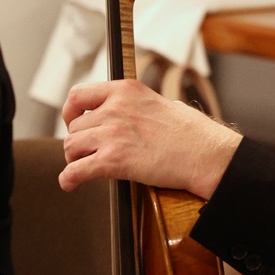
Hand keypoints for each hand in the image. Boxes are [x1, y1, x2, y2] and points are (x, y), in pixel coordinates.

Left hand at [60, 78, 239, 197]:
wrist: (206, 154)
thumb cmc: (194, 134)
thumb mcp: (164, 103)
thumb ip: (141, 107)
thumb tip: (135, 114)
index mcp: (126, 91)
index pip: (79, 95)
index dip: (71, 112)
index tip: (73, 123)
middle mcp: (115, 108)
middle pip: (75, 127)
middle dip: (79, 142)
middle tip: (87, 153)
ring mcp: (112, 134)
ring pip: (71, 147)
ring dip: (75, 159)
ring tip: (83, 167)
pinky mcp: (113, 160)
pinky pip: (76, 170)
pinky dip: (68, 179)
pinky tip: (70, 184)